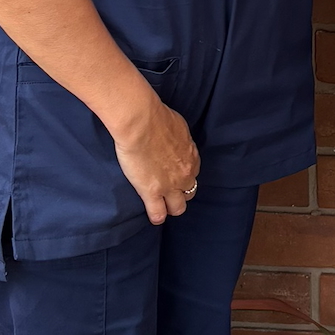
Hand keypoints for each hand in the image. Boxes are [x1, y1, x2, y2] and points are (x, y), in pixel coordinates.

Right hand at [112, 93, 201, 223]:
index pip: (193, 172)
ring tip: (162, 206)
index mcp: (191, 156)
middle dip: (181, 193)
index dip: (183, 175)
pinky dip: (157, 216)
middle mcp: (185, 174)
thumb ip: (179, 139)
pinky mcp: (152, 192)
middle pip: (190, 192)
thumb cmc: (157, 117)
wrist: (141, 122)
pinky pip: (158, 214)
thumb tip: (175, 140)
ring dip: (171, 207)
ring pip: (178, 207)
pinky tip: (154, 217)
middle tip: (169, 191)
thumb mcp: (178, 127)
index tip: (175, 174)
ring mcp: (170, 186)